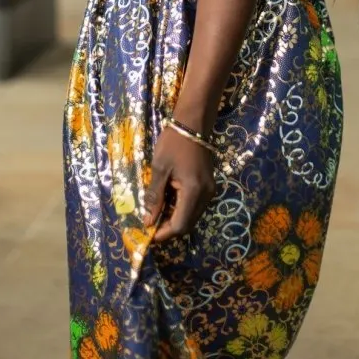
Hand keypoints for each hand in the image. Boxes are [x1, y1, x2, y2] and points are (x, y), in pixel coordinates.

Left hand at [143, 127, 215, 241]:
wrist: (193, 124)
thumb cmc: (173, 143)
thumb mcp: (159, 169)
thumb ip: (154, 197)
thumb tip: (148, 221)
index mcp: (193, 191)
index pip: (180, 225)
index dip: (164, 233)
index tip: (148, 234)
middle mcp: (205, 195)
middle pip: (188, 224)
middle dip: (169, 229)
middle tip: (151, 225)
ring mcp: (209, 190)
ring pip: (192, 217)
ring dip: (175, 220)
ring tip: (157, 214)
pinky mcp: (209, 186)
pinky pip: (195, 206)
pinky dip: (181, 210)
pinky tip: (169, 203)